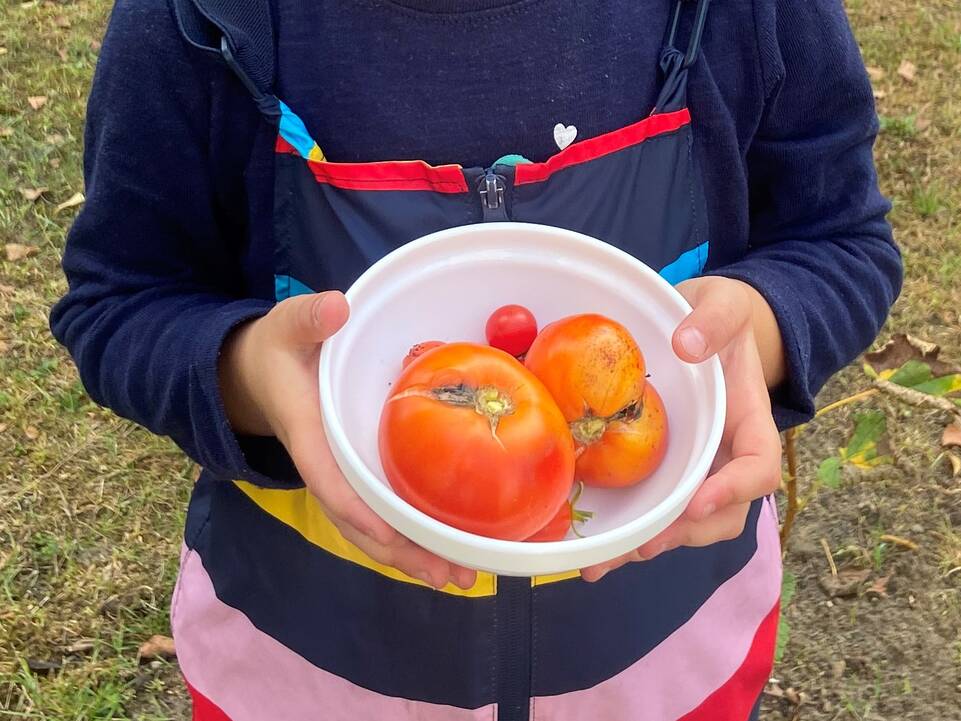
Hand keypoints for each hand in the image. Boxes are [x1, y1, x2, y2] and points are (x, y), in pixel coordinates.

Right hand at [219, 291, 476, 589]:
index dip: (357, 509)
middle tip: (450, 575)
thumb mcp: (287, 325)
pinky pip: (380, 514)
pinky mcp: (355, 473)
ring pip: (372, 527)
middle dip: (401, 551)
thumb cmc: (278, 348)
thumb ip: (308, 317)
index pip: (329, 478)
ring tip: (459, 578)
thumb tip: (336, 306)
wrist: (258, 373)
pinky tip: (446, 549)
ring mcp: (341, 474)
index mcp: (308, 434)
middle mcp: (325, 465)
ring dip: (412, 554)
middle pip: (359, 522)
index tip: (389, 534)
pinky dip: (409, 536)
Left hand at [581, 276, 783, 581]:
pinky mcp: (666, 470)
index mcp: (749, 419)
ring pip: (687, 524)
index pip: (759, 465)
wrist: (706, 326)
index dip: (734, 489)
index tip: (697, 501)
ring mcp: (697, 467)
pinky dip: (630, 533)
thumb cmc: (720, 316)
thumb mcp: (724, 304)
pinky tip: (593, 548)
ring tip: (604, 562)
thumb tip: (688, 345)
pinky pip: (656, 509)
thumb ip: (714, 319)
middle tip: (642, 545)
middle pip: (723, 512)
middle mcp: (727, 455)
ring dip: (650, 546)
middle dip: (684, 534)